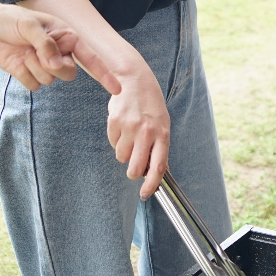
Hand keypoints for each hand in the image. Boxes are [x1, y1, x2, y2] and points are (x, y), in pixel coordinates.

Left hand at [0, 2, 120, 93]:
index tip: (116, 89)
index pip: (90, 58)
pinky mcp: (30, 74)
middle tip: (36, 52)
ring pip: (50, 80)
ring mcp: (45, 65)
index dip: (104, 74)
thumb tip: (56, 65)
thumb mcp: (29, 26)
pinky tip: (18, 61)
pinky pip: (34, 85)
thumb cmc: (12, 20)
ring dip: (34, 67)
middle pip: (69, 73)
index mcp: (67, 38)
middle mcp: (60, 53)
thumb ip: (45, 45)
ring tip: (24, 51)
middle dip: (53, 67)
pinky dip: (24, 75)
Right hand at [105, 67, 170, 198]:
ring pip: (121, 157)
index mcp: (162, 134)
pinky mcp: (114, 122)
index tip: (145, 194)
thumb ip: (159, 147)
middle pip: (134, 168)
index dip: (151, 185)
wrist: (135, 80)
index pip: (158, 167)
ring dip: (124, 152)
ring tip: (131, 136)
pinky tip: (123, 127)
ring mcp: (129, 127)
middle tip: (134, 165)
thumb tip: (154, 173)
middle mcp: (146, 132)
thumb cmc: (151, 106)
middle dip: (133, 172)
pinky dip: (116, 140)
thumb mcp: (162, 125)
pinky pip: (112, 143)